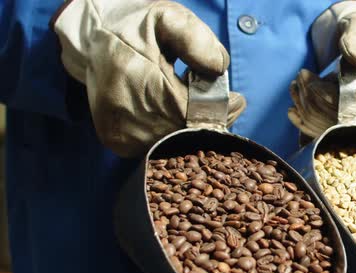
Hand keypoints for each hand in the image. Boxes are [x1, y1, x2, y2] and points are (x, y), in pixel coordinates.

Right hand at [53, 0, 245, 156]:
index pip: (191, 110)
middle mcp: (124, 112)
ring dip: (195, 130)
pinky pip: (162, 150)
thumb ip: (196, 39)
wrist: (97, 41)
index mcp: (135, 77)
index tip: (237, 100)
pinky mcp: (119, 144)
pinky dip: (178, 137)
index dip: (220, 109)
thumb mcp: (168, 19)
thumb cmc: (138, 29)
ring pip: (176, 146)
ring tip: (202, 108)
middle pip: (187, 133)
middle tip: (226, 105)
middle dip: (212, 120)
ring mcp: (121, 133)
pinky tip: (181, 118)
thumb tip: (218, 69)